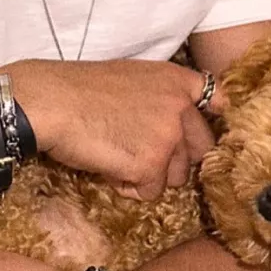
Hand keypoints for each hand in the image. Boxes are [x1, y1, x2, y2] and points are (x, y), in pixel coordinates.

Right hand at [8, 59, 222, 200]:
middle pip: (200, 150)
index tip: (201, 134)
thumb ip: (159, 96)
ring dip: (148, 175)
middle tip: (137, 152)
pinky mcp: (151, 164)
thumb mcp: (130, 77)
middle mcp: (180, 106)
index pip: (219, 101)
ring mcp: (168, 136)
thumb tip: (171, 125)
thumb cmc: (78, 88)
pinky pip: (148, 192)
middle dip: (172, 159)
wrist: (50, 101)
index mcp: (176, 79)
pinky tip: (106, 165)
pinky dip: (126, 186)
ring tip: (115, 154)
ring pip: (175, 176)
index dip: (212, 122)